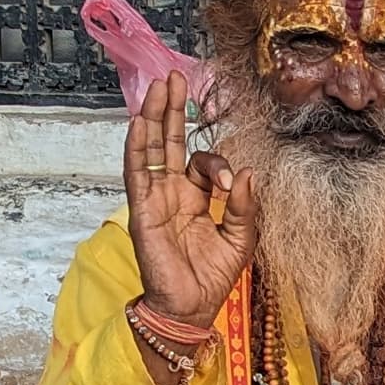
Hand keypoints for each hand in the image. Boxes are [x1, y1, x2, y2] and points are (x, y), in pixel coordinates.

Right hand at [123, 72, 256, 332]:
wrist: (191, 308)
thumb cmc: (213, 276)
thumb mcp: (242, 238)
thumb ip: (245, 206)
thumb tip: (247, 172)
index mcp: (196, 197)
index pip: (203, 163)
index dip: (218, 165)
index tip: (231, 184)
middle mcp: (172, 192)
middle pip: (170, 141)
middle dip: (173, 109)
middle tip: (175, 77)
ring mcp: (155, 199)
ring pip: (151, 149)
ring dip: (154, 117)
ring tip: (158, 86)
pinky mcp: (143, 210)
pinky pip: (137, 174)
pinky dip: (137, 148)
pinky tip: (140, 122)